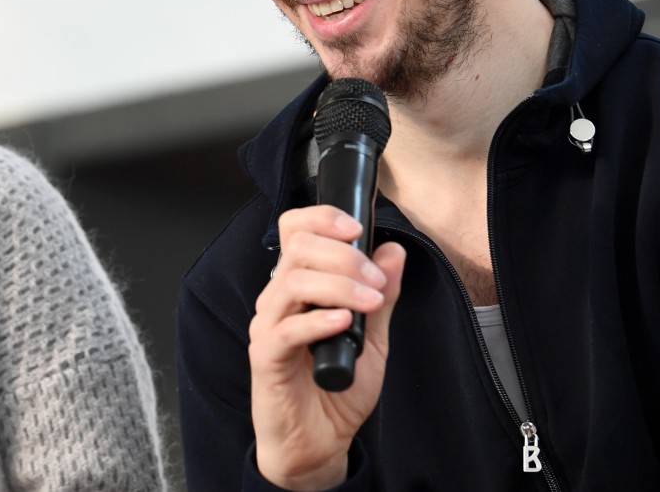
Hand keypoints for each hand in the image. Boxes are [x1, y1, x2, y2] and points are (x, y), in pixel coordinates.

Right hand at [248, 206, 405, 489]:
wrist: (319, 441)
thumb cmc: (337, 388)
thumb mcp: (373, 338)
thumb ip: (381, 296)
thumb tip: (394, 252)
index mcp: (298, 285)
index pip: (295, 230)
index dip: (322, 218)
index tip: (357, 228)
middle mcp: (278, 298)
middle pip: (297, 247)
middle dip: (343, 254)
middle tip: (376, 278)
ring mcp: (268, 325)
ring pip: (293, 280)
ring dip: (339, 284)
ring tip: (371, 302)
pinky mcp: (265, 356)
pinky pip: (287, 329)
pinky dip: (319, 320)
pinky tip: (345, 324)